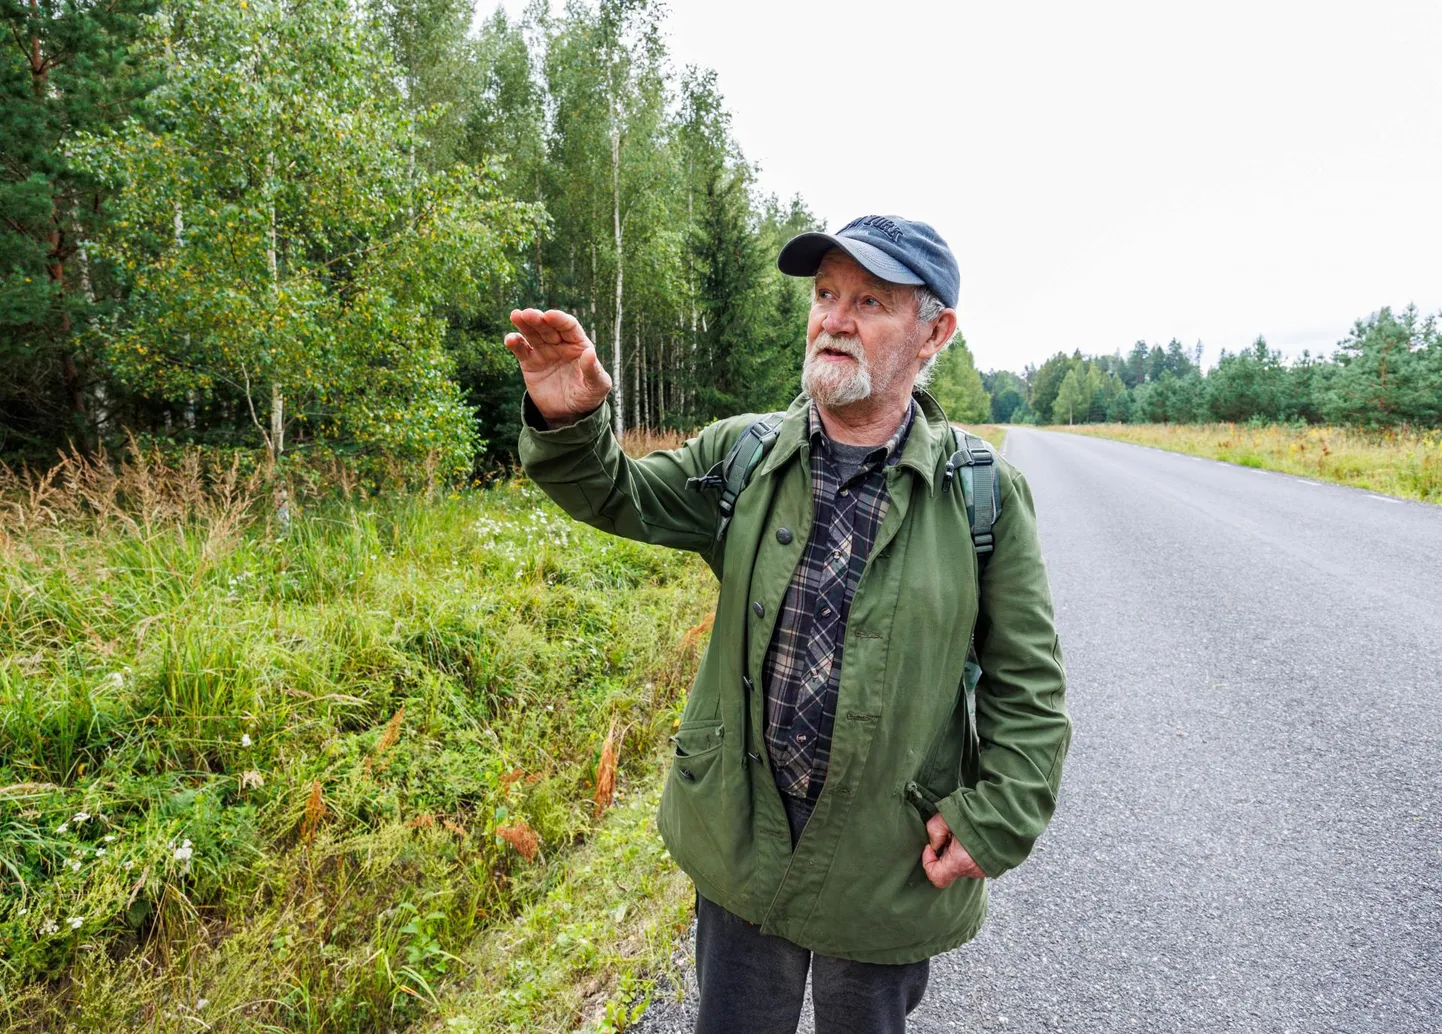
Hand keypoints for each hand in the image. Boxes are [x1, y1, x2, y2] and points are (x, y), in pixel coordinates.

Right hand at [505, 308, 612, 425]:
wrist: (569, 413)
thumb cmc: (588, 396)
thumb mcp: (597, 386)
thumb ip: (593, 370)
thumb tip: (590, 352)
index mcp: (579, 344)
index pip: (569, 327)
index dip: (559, 320)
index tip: (549, 316)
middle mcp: (560, 344)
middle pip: (548, 327)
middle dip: (538, 319)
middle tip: (528, 314)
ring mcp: (544, 352)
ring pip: (533, 334)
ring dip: (524, 324)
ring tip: (516, 316)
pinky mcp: (530, 362)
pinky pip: (521, 349)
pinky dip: (515, 342)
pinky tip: (510, 339)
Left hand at [921, 812, 985, 887]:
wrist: (1009, 813)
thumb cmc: (977, 813)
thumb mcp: (947, 816)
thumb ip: (934, 831)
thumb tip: (934, 843)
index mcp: (960, 861)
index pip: (936, 877)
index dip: (928, 862)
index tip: (930, 846)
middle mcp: (973, 870)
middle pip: (949, 870)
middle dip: (945, 853)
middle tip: (950, 834)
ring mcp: (984, 869)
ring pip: (961, 865)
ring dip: (957, 852)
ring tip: (963, 833)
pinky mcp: (992, 865)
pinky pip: (973, 862)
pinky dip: (969, 852)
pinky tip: (973, 836)